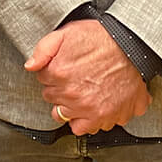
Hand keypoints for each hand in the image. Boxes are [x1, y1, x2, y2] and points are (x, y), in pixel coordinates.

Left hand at [24, 20, 150, 134]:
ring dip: (70, 107)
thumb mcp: (68, 32)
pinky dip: (85, 120)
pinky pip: (83, 128)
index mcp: (58, 72)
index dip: (52, 72)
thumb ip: (44, 48)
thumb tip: (30, 66)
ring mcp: (86, 108)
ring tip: (82, 93)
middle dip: (59, 89)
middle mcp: (70, 94)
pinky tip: (90, 107)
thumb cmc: (102, 38)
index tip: (63, 68)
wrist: (132, 47)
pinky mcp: (102, 117)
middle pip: (51, 98)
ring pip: (64, 115)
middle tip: (75, 78)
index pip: (42, 79)